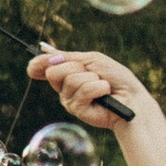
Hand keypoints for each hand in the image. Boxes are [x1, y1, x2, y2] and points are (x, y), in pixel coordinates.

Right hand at [27, 46, 149, 128]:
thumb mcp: (92, 60)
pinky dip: (98, 88)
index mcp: (67, 72)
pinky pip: (83, 90)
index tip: (34, 66)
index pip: (43, 67)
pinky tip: (104, 95)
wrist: (131, 97)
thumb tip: (48, 56)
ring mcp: (68, 99)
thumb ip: (69, 57)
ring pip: (71, 80)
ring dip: (92, 79)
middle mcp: (64, 87)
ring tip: (103, 86)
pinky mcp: (76, 110)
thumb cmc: (116, 78)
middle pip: (53, 71)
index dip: (38, 64)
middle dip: (75, 68)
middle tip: (92, 73)